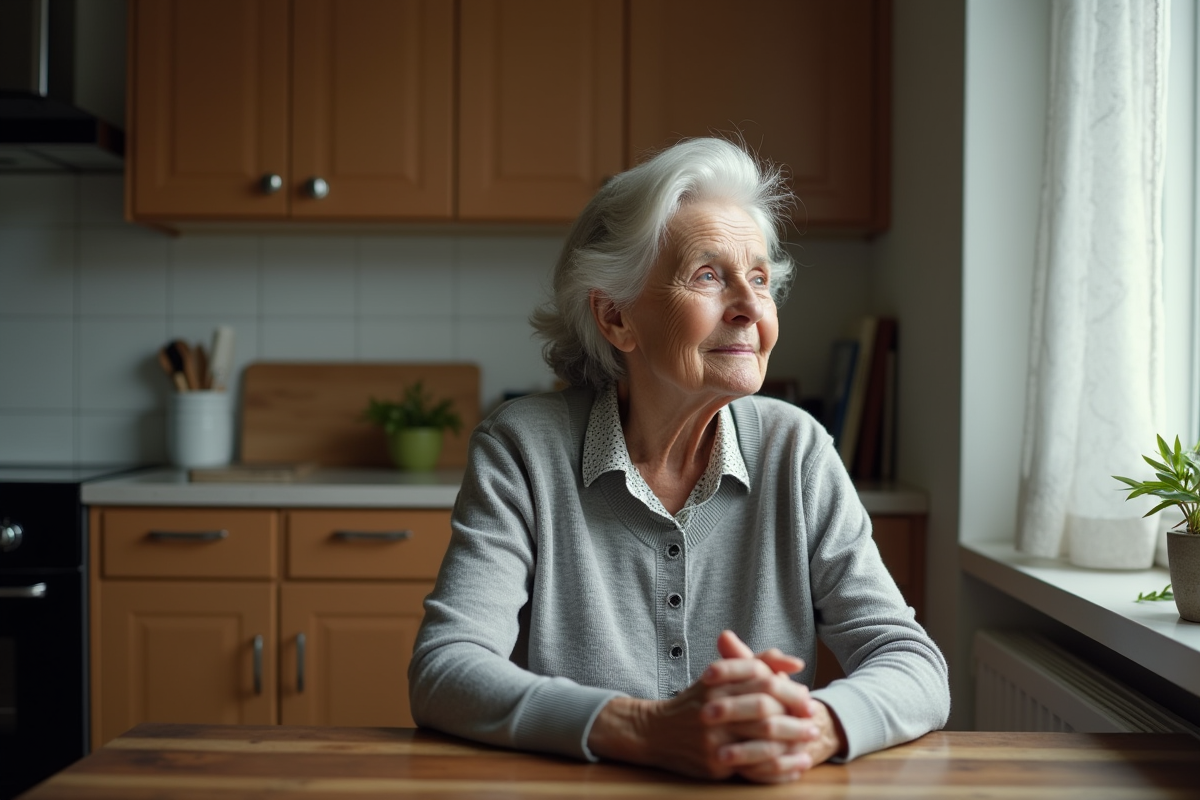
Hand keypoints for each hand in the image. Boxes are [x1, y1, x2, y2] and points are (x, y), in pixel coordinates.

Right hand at [587, 632, 827, 782]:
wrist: (655, 732)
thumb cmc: (697, 701)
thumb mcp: (721, 675)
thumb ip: (758, 662)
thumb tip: (796, 663)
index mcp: (718, 679)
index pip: (762, 678)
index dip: (789, 690)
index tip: (808, 700)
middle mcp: (714, 704)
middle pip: (764, 708)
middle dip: (794, 718)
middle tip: (814, 725)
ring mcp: (713, 735)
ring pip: (761, 739)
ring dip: (791, 744)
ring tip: (809, 747)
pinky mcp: (713, 761)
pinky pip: (753, 766)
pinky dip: (779, 769)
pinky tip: (794, 768)